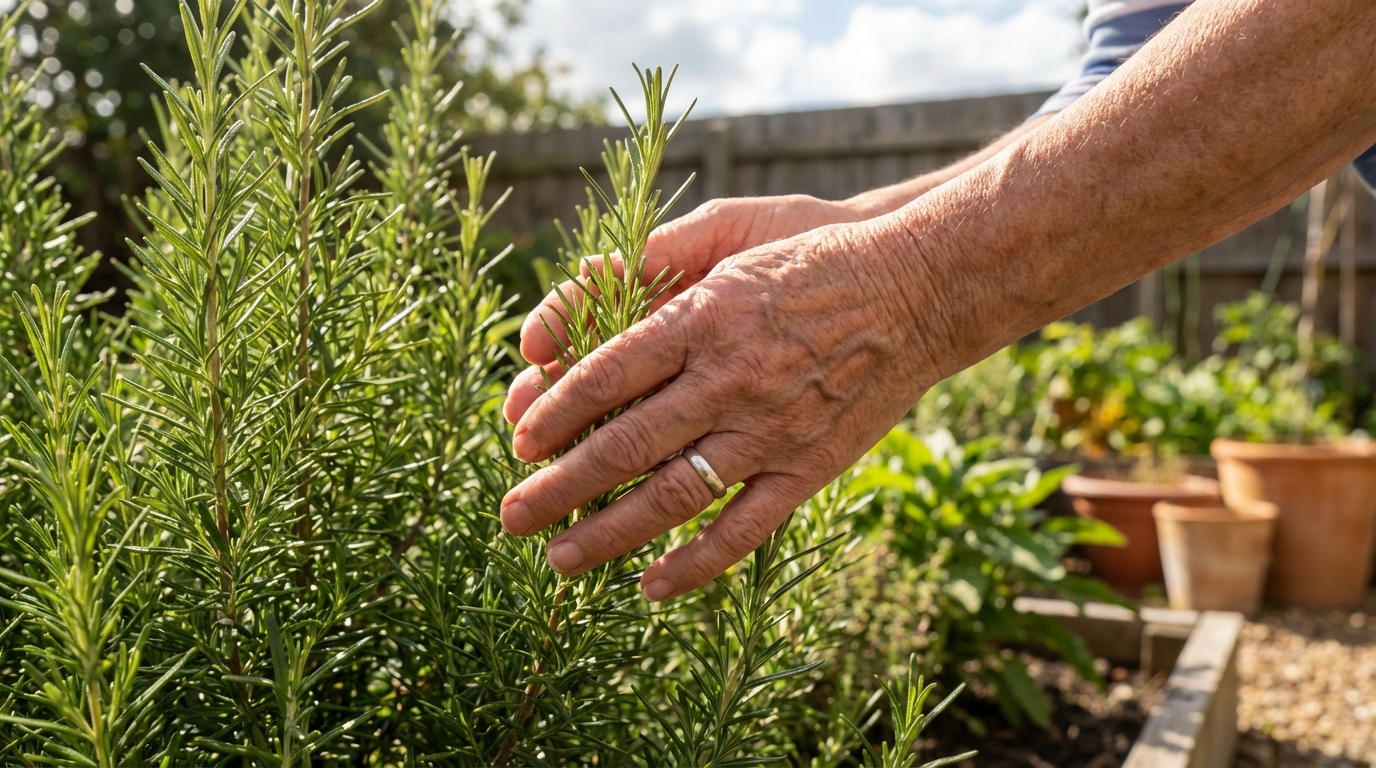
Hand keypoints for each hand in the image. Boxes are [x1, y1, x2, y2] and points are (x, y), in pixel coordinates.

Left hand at [499, 219, 943, 600]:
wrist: (918, 288)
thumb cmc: (818, 252)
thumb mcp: (736, 231)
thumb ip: (662, 258)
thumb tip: (590, 283)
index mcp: (705, 318)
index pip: (607, 372)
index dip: (555, 411)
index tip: (519, 441)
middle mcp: (730, 379)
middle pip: (625, 442)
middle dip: (559, 485)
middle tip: (511, 517)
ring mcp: (770, 431)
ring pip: (672, 494)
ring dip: (609, 533)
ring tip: (559, 560)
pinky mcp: (808, 468)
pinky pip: (744, 528)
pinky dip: (697, 563)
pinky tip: (652, 586)